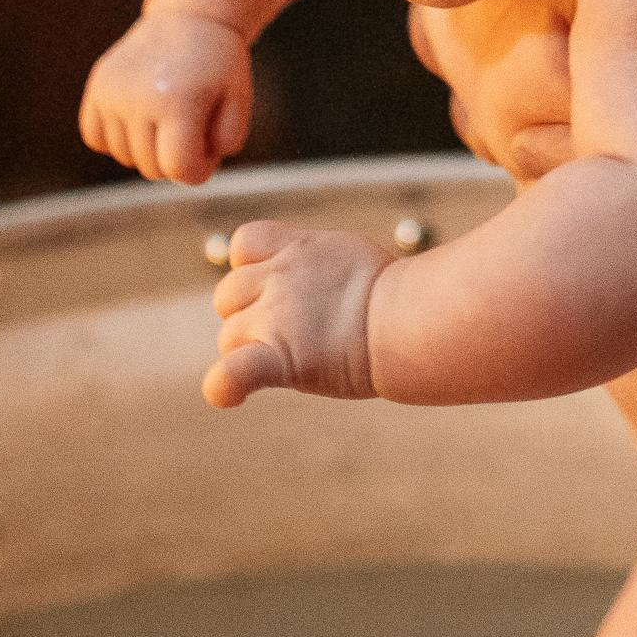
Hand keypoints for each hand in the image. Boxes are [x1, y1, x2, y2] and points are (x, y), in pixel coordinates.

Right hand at [78, 8, 252, 185]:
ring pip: (125, 157)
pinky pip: (96, 139)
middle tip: (192, 127)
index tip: (209, 148)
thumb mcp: (239, 100)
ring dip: (148, 147)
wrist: (190, 17)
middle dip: (176, 158)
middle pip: (152, 169)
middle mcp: (139, 99)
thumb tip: (187, 168)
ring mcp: (112, 93)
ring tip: (168, 115)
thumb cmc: (219, 65)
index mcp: (179, 103)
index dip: (199, 168)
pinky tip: (139, 116)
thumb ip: (226, 141)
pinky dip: (116, 137)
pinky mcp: (97, 87)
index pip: (179, 170)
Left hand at [206, 220, 386, 408]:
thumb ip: (314, 267)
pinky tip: (223, 392)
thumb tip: (315, 291)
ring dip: (249, 348)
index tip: (279, 283)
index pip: (244, 244)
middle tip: (295, 332)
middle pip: (229, 296)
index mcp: (297, 248)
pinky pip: (236, 371)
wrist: (413, 318)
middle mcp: (279, 278)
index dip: (251, 266)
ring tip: (296, 359)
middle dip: (250, 314)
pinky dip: (225, 384)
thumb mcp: (350, 259)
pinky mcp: (281, 359)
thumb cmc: (397, 295)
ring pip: (229, 336)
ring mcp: (275, 318)